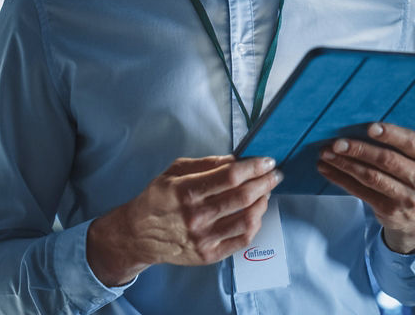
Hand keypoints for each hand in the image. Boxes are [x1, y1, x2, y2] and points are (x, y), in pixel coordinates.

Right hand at [87, 154, 281, 285]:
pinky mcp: (209, 255)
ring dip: (263, 202)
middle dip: (265, 182)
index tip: (267, 161)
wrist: (139, 235)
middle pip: (242, 197)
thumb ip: (207, 164)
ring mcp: (203, 238)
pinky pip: (242, 239)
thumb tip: (236, 160)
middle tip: (275, 174)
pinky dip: (255, 223)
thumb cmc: (158, 199)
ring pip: (247, 219)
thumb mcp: (174, 172)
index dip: (253, 167)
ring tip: (266, 192)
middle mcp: (196, 216)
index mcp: (186, 191)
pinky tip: (256, 212)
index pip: (230, 177)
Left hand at [317, 123, 414, 253]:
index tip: (369, 127)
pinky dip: (341, 179)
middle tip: (337, 142)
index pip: (411, 143)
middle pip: (388, 161)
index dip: (390, 134)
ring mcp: (407, 198)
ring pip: (371, 177)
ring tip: (326, 153)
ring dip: (345, 164)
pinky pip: (361, 192)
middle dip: (360, 149)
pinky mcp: (390, 211)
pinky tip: (327, 169)